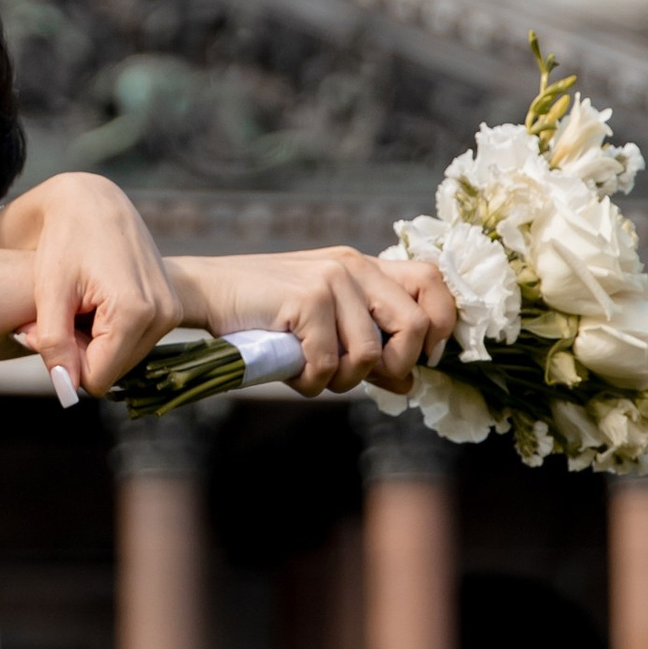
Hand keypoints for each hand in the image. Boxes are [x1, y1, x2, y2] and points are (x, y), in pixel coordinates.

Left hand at [0, 170, 183, 399]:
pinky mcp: (171, 307)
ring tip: (75, 306)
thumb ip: (54, 344)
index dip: (65, 362)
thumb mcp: (50, 292)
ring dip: (94, 342)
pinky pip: (135, 341)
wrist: (93, 200)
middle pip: (113, 371)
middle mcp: (162, 316)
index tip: (44, 330)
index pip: (97, 378)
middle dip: (80, 352)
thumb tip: (66, 390)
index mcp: (134, 313)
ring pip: (124, 358)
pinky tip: (93, 303)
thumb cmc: (66, 240)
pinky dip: (110, 331)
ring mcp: (171, 312)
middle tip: (57, 314)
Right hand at [171, 247, 455, 396]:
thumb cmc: (262, 312)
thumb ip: (367, 345)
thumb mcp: (324, 325)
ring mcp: (331, 279)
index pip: (432, 280)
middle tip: (368, 379)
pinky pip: (329, 363)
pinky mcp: (308, 299)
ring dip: (343, 381)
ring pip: (371, 353)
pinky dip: (311, 381)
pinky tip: (292, 372)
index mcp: (362, 265)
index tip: (423, 357)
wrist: (205, 292)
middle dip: (398, 365)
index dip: (442, 322)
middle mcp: (353, 266)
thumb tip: (408, 383)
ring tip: (314, 374)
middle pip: (415, 325)